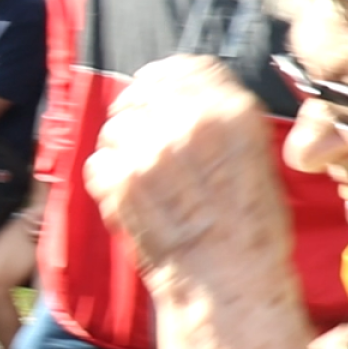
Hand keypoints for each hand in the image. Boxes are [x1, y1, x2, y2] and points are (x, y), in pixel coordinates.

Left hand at [83, 55, 289, 296]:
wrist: (227, 281)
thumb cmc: (245, 227)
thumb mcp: (251, 153)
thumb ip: (216, 115)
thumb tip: (175, 91)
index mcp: (231, 111)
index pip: (181, 67)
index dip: (162, 82)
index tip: (155, 96)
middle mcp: (191, 123)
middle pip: (138, 94)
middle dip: (135, 118)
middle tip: (144, 149)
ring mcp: (152, 150)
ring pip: (112, 129)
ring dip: (119, 152)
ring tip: (143, 183)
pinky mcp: (120, 180)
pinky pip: (96, 163)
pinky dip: (105, 183)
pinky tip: (130, 202)